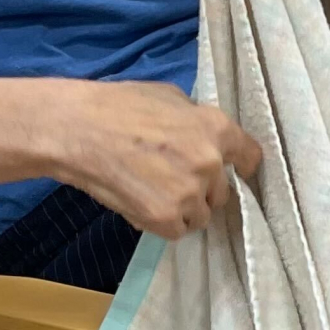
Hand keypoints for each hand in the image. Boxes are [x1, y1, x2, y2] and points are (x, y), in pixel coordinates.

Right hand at [0, 76, 262, 241]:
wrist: (79, 131)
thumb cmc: (119, 106)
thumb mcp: (171, 98)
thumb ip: (196, 121)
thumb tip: (204, 136)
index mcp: (217, 129)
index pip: (251, 157)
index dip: (242, 167)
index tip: (236, 173)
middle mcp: (212, 164)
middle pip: (222, 192)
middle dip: (203, 189)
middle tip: (171, 179)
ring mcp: (190, 194)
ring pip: (200, 215)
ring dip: (183, 208)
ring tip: (151, 191)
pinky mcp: (166, 218)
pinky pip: (178, 230)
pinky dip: (163, 223)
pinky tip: (141, 204)